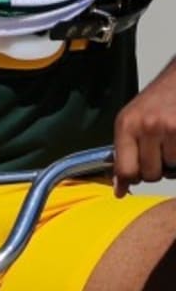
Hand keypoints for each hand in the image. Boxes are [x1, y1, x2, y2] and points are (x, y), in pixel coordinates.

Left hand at [113, 63, 175, 194]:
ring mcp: (170, 128)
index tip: (131, 181)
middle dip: (155, 170)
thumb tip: (120, 189)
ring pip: (171, 170)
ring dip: (172, 163)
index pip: (125, 169)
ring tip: (171, 144)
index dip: (130, 180)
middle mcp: (147, 126)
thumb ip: (123, 153)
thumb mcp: (130, 121)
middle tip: (158, 153)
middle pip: (150, 174)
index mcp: (126, 125)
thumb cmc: (155, 101)